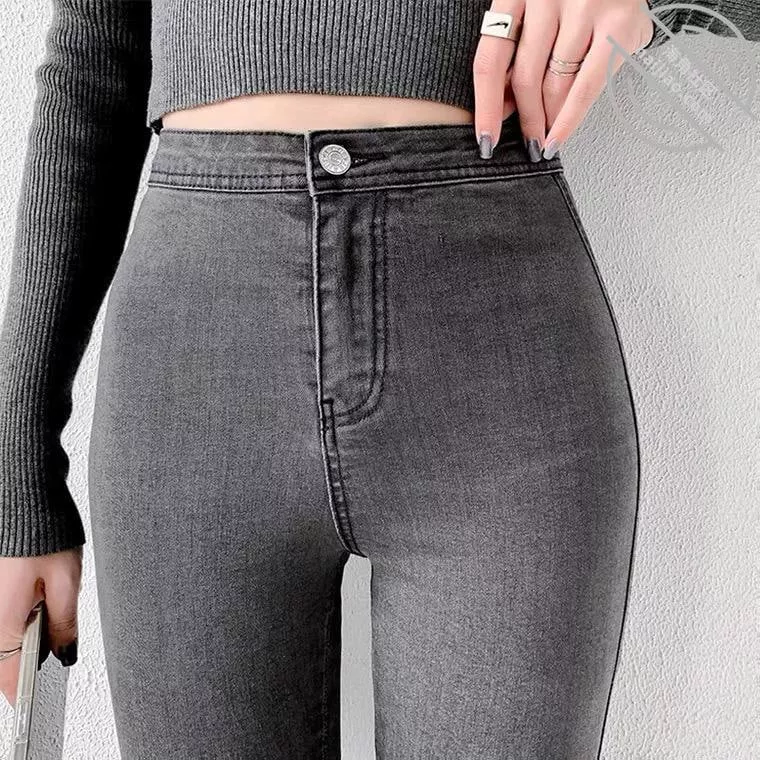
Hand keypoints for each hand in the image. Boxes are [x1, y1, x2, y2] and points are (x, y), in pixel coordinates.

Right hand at [0, 545, 81, 706]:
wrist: (27, 499)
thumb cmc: (46, 533)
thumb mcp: (67, 582)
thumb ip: (64, 623)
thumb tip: (65, 652)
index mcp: (5, 621)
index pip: (6, 675)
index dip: (20, 691)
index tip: (30, 702)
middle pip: (3, 655)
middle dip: (29, 655)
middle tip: (56, 640)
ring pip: (4, 634)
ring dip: (26, 632)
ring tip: (50, 602)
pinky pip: (4, 614)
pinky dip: (21, 613)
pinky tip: (39, 593)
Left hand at [473, 0, 654, 158]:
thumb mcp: (532, 8)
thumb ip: (515, 49)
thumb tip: (504, 106)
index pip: (491, 60)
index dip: (485, 106)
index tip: (486, 138)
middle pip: (525, 77)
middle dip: (525, 119)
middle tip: (526, 142)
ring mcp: (585, 7)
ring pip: (556, 85)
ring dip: (548, 120)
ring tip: (546, 138)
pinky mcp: (619, 23)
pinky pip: (587, 86)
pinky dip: (570, 119)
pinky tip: (559, 137)